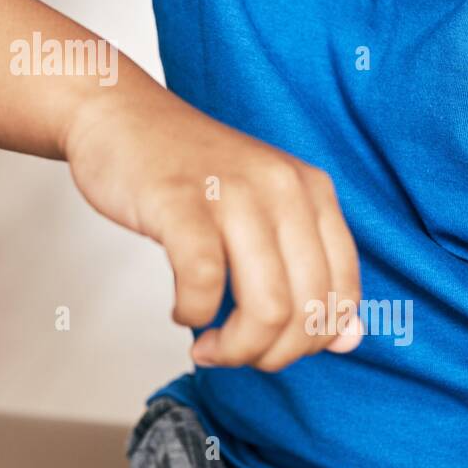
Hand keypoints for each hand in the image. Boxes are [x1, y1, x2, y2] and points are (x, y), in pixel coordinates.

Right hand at [64, 89, 362, 370]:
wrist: (119, 113)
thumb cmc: (186, 169)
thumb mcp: (263, 207)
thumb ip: (307, 268)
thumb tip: (348, 339)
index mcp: (310, 188)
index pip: (343, 290)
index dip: (313, 338)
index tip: (275, 346)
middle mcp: (282, 187)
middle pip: (307, 307)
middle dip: (272, 353)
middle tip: (234, 353)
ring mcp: (232, 193)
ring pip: (267, 307)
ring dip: (236, 347)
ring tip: (208, 347)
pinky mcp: (180, 203)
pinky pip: (204, 282)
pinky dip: (193, 314)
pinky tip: (180, 311)